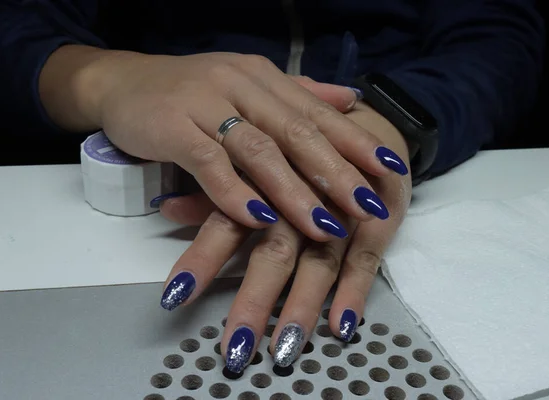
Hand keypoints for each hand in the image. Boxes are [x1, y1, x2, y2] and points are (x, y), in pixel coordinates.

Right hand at [42, 47, 407, 240]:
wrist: (120, 82)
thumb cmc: (189, 92)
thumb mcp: (247, 86)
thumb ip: (299, 95)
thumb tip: (351, 101)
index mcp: (264, 79)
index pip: (317, 112)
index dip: (355, 141)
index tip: (390, 170)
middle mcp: (241, 86)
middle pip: (297, 133)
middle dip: (336, 173)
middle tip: (368, 208)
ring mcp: (206, 105)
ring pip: (259, 151)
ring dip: (294, 192)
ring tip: (324, 227)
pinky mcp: (172, 128)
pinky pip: (209, 163)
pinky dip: (235, 193)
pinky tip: (258, 218)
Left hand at [159, 103, 411, 371]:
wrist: (365, 122)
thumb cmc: (300, 147)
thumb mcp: (256, 158)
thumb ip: (215, 187)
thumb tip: (166, 207)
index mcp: (267, 177)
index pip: (230, 220)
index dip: (203, 257)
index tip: (176, 296)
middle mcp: (304, 194)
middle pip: (276, 248)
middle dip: (255, 298)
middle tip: (236, 346)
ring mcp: (345, 208)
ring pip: (321, 259)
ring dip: (304, 305)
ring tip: (285, 348)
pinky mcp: (382, 217)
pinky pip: (368, 258)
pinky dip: (355, 291)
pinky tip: (341, 325)